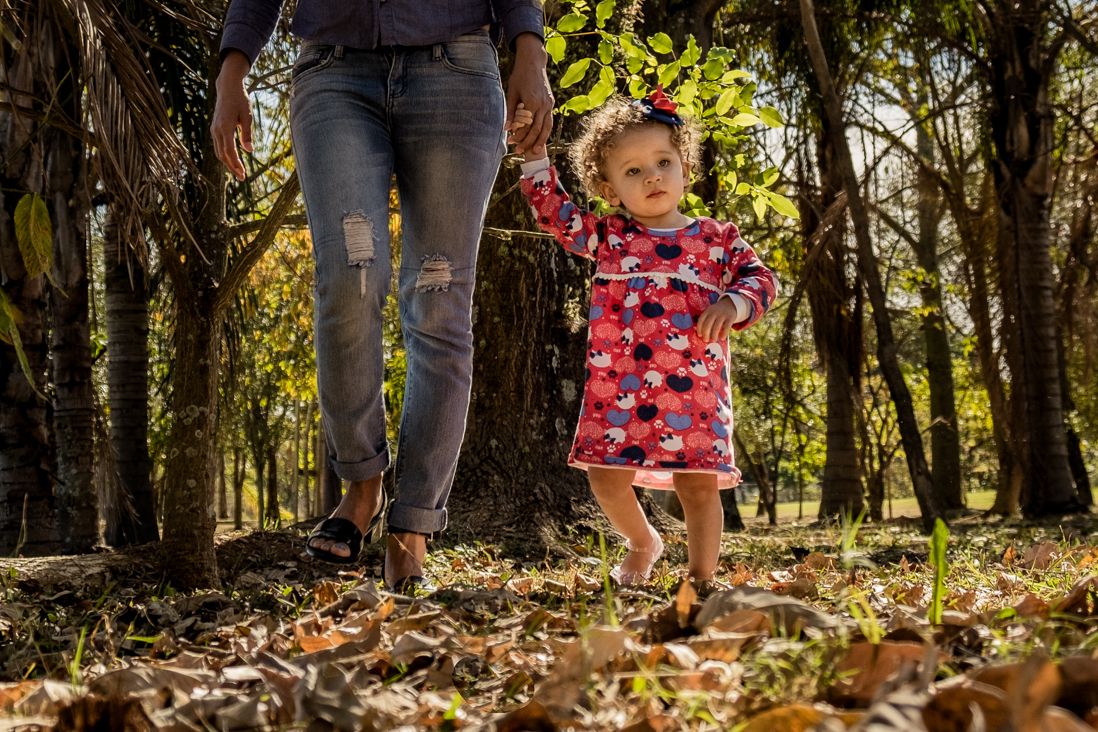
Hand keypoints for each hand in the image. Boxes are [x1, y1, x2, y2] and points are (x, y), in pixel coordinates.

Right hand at [211, 50, 252, 181]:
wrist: (227, 87)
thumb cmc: (240, 100)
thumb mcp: (247, 116)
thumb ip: (247, 134)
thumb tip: (249, 151)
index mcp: (225, 127)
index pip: (230, 151)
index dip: (236, 164)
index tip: (243, 174)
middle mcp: (216, 130)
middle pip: (223, 155)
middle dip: (232, 168)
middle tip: (242, 178)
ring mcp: (214, 129)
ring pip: (219, 152)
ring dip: (228, 163)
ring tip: (238, 173)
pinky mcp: (215, 128)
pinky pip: (218, 146)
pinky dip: (225, 155)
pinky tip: (232, 161)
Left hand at [505, 33, 552, 155]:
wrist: (534, 62)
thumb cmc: (520, 76)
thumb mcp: (512, 93)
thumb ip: (510, 112)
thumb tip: (507, 129)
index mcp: (532, 102)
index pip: (526, 125)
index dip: (519, 136)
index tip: (511, 142)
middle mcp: (543, 105)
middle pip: (537, 129)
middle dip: (528, 142)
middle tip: (519, 151)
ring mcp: (549, 104)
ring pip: (547, 127)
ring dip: (541, 141)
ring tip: (535, 151)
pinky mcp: (551, 103)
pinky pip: (549, 121)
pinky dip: (545, 131)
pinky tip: (541, 138)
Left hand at [696, 297, 740, 340]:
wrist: (730, 304)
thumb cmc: (717, 313)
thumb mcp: (711, 313)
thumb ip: (706, 321)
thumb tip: (702, 335)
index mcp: (707, 311)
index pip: (701, 320)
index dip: (699, 329)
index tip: (699, 335)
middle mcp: (714, 313)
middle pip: (707, 324)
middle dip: (706, 334)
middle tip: (706, 340)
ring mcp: (722, 315)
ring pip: (716, 327)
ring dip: (714, 335)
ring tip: (713, 341)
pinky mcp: (730, 318)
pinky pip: (726, 327)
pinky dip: (724, 333)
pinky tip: (722, 338)